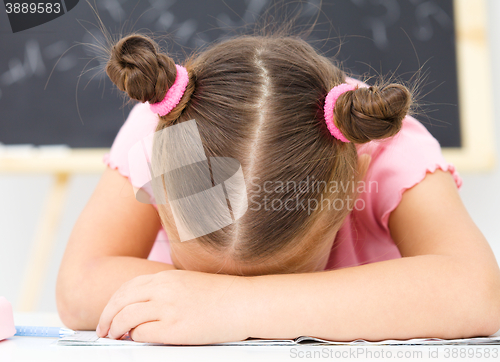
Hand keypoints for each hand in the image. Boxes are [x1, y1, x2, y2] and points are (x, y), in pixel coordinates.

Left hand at [95, 269, 252, 344]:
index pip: (128, 287)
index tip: (108, 313)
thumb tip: (148, 306)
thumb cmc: (223, 295)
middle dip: (106, 316)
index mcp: (166, 277)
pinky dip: (134, 337)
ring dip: (114, 328)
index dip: (113, 302)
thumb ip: (167, 290)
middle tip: (102, 329)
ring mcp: (168, 308)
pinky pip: (142, 332)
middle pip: (121, 301)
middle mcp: (163, 289)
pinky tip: (134, 339)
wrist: (244, 302)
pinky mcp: (174, 328)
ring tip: (112, 337)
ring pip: (126, 317)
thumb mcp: (189, 283)